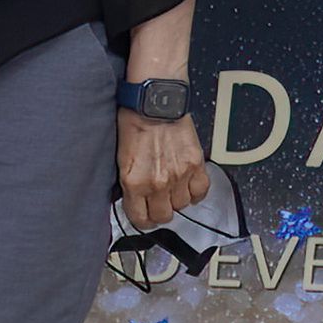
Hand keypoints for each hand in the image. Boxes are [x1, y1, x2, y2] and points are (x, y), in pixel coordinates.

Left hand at [117, 110, 210, 227]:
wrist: (154, 103)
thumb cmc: (134, 122)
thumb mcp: (120, 158)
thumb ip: (128, 182)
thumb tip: (131, 198)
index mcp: (134, 182)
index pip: (140, 219)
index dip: (141, 219)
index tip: (143, 215)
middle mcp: (157, 183)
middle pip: (163, 216)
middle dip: (159, 212)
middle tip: (156, 203)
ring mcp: (179, 176)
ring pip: (182, 206)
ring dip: (176, 200)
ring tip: (170, 188)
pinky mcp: (196, 166)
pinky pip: (201, 192)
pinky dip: (195, 192)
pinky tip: (187, 185)